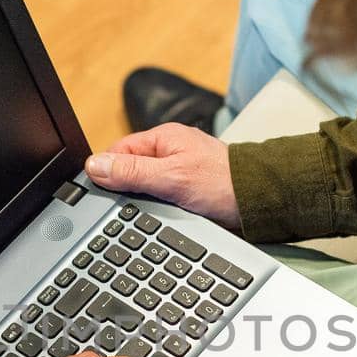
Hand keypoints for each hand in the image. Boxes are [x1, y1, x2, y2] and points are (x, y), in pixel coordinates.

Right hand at [84, 124, 240, 230]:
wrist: (260, 203)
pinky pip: (160, 198)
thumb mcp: (171, 178)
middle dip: (124, 188)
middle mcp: (169, 152)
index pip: (119, 151)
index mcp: (163, 138)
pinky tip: (158, 218)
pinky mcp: (186, 191)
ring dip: (141, 201)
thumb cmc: (223, 184)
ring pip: (144, 187)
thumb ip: (132, 172)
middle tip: (124, 207)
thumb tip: (95, 165)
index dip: (107, 171)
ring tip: (146, 212)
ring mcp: (178, 172)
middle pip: (129, 169)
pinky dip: (156, 209)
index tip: (98, 191)